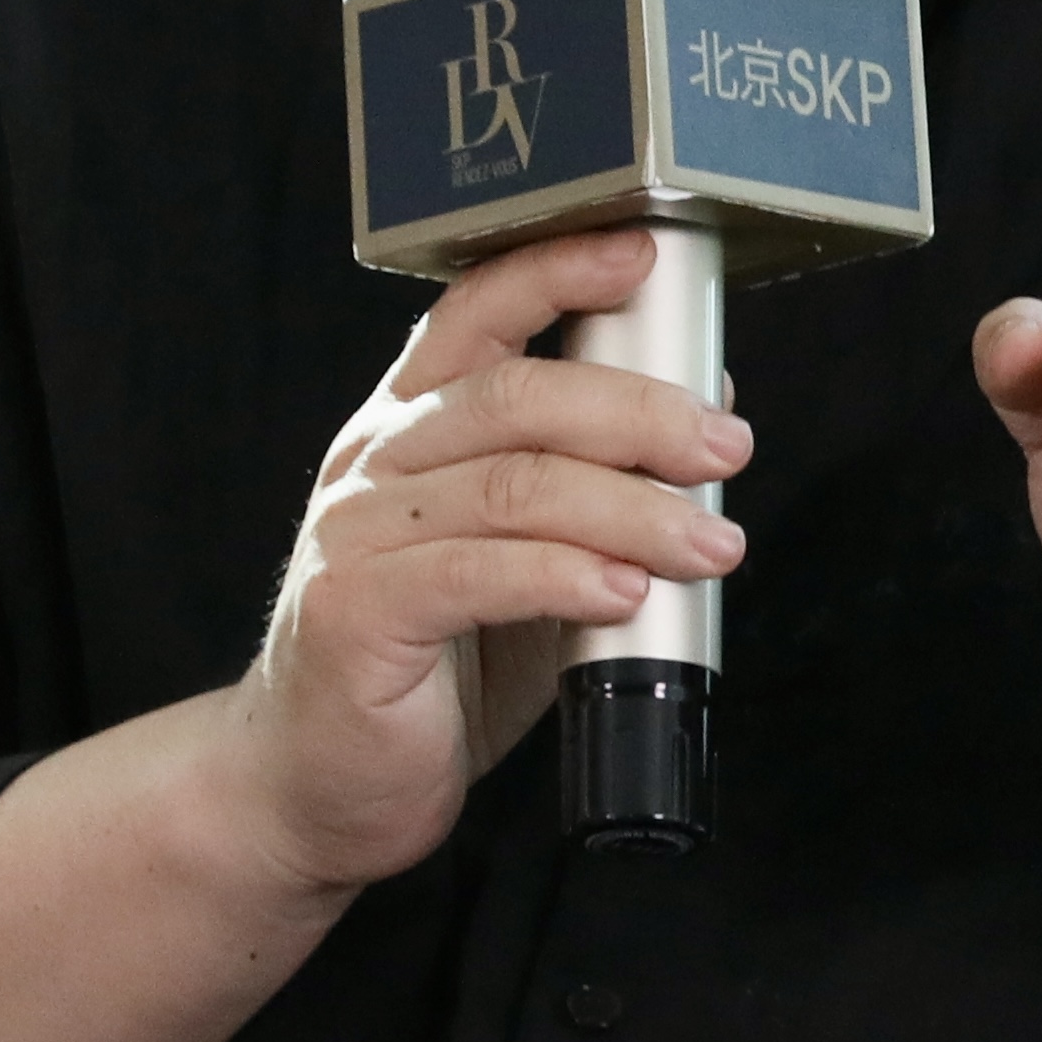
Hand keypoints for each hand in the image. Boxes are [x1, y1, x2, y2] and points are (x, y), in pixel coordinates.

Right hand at [242, 225, 748, 895]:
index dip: (557, 270)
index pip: (475, 313)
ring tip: (709, 544)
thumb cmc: (434, 670)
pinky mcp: (351, 613)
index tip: (642, 254)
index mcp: (408, 427)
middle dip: (637, 411)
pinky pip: (473, 574)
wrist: (316, 787)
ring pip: (511, 485)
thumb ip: (591, 491)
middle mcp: (372, 462)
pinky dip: (563, 576)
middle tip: (725, 447)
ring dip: (630, 509)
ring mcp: (353, 535)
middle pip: (514, 395)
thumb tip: (705, 410)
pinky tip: (624, 594)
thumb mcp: (525, 561)